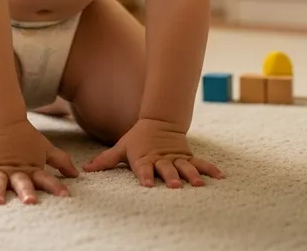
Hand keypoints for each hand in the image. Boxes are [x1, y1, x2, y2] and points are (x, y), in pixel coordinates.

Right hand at [0, 120, 78, 204]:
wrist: (2, 120)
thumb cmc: (26, 138)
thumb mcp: (45, 148)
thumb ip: (60, 160)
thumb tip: (76, 174)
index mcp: (31, 168)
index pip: (46, 178)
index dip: (56, 185)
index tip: (66, 195)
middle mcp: (16, 172)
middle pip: (22, 182)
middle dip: (26, 192)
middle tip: (30, 201)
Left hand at [83, 118, 224, 187]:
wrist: (160, 120)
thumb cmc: (138, 138)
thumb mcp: (122, 146)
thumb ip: (106, 160)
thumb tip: (86, 169)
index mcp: (144, 158)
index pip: (143, 168)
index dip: (145, 176)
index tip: (147, 184)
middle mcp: (161, 159)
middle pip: (166, 169)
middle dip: (170, 177)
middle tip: (174, 186)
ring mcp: (175, 158)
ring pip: (184, 167)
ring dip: (191, 175)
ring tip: (198, 184)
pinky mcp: (187, 156)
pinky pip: (200, 163)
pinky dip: (210, 169)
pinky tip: (220, 177)